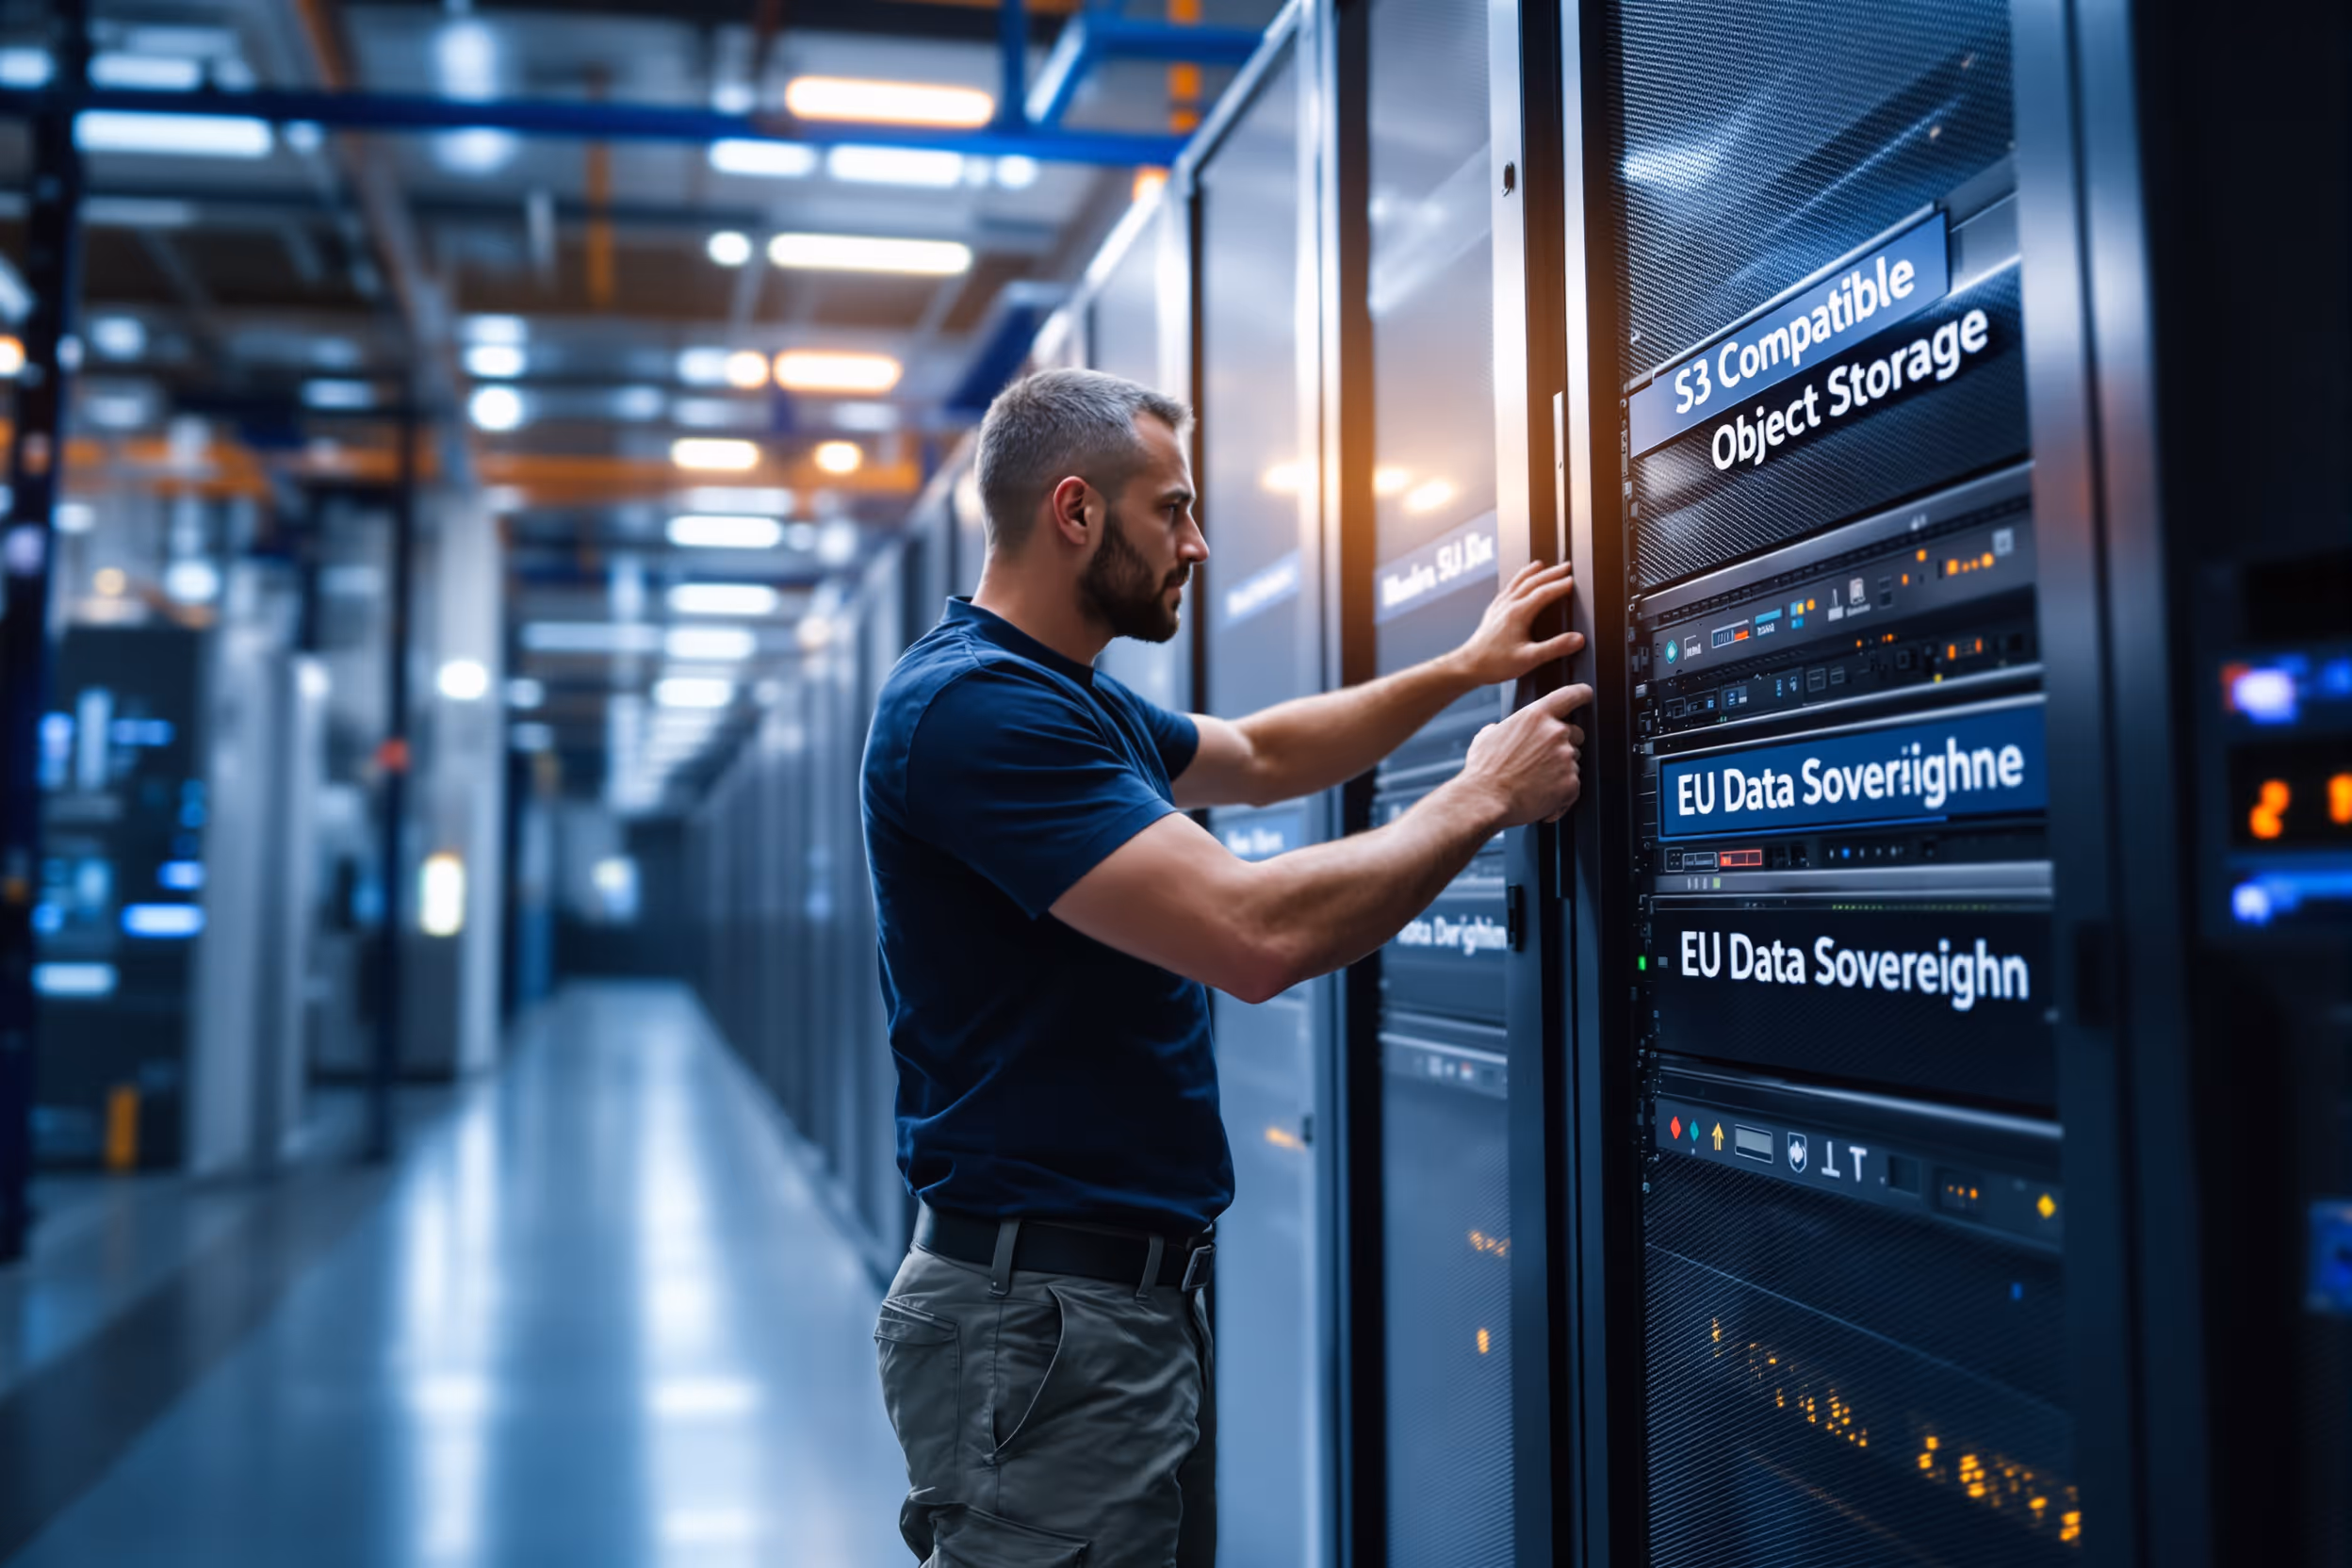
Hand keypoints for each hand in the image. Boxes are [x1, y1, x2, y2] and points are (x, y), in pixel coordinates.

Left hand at [1452, 561, 1583, 687]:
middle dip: (1551, 573)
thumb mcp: (1530, 659)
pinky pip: (1507, 589)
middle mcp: (1508, 605)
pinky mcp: (1492, 612)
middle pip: (1532, 582)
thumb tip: (1578, 639)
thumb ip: (1555, 648)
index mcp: (1518, 613)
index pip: (1544, 593)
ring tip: (1541, 564)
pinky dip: (1516, 581)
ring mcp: (1498, 607)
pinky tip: (1517, 583)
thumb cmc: (1496, 664)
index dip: (1560, 585)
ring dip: (1532, 572)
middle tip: (1566, 566)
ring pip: (1518, 582)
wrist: (1468, 665)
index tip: (1573, 580)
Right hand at [1460, 683, 1590, 827]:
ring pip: (1572, 763)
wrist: (1485, 800)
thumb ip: (1504, 728)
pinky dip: (1560, 794)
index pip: (1570, 695)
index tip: (1586, 694)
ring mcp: (1566, 758)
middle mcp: (1555, 733)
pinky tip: (1540, 798)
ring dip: (1559, 771)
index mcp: (1536, 716)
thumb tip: (1501, 731)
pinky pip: (1572, 786)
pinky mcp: (1571, 783)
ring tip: (1534, 783)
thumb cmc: (1484, 770)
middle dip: (1564, 744)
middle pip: (1576, 734)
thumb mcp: (1487, 737)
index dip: (1581, 694)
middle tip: (1543, 760)